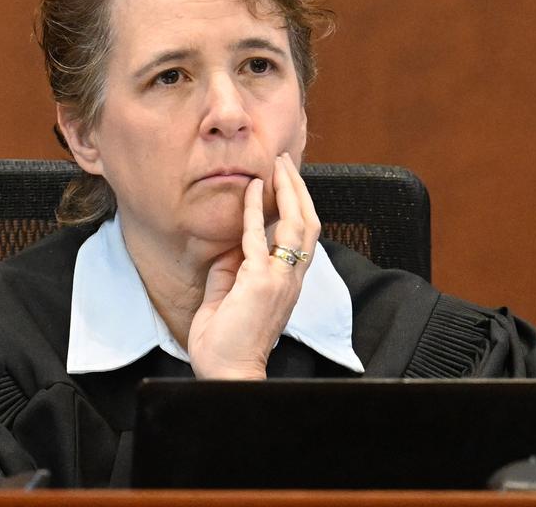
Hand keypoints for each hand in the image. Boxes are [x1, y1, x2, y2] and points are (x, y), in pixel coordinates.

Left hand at [187, 155, 320, 378]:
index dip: (298, 206)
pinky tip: (253, 189)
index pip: (301, 237)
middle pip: (309, 224)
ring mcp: (279, 279)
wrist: (226, 372)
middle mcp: (290, 279)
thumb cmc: (226, 341)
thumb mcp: (228, 295)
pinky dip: (256, 209)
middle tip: (287, 163)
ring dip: (288, 190)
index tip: (287, 182)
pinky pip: (260, 237)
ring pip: (297, 224)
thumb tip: (230, 244)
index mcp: (286, 283)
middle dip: (300, 190)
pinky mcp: (260, 282)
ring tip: (278, 165)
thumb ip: (232, 269)